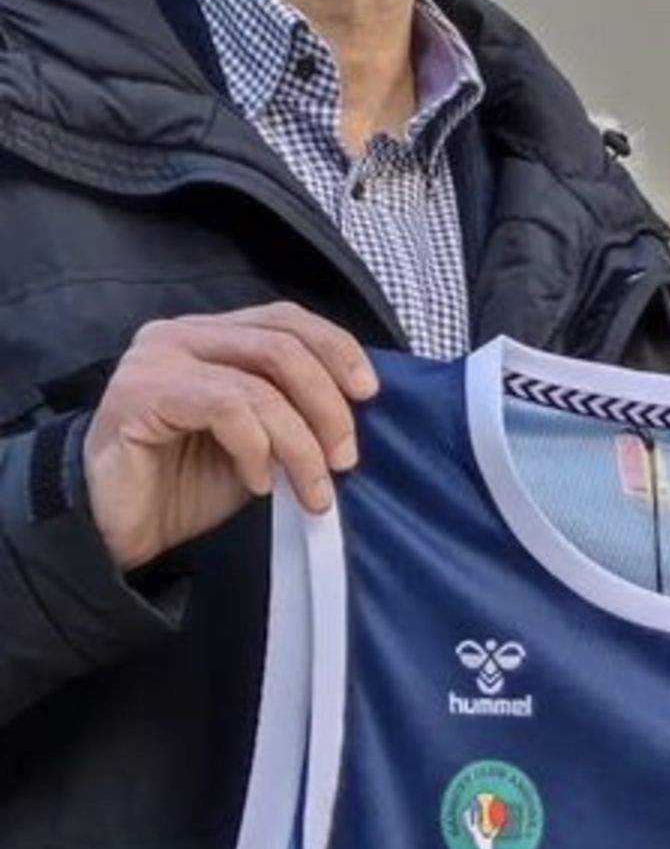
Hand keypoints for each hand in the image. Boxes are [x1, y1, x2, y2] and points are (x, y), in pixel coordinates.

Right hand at [81, 305, 377, 570]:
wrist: (119, 529)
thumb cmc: (189, 481)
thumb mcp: (261, 439)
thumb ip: (295, 408)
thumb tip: (359, 405)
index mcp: (212, 333)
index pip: (288, 319)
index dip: (337, 349)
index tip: (370, 394)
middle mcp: (181, 335)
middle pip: (283, 347)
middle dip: (329, 405)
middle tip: (346, 457)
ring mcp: (156, 360)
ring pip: (261, 385)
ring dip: (301, 443)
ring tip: (312, 487)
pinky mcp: (140, 394)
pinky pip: (227, 409)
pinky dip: (256, 449)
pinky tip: (258, 483)